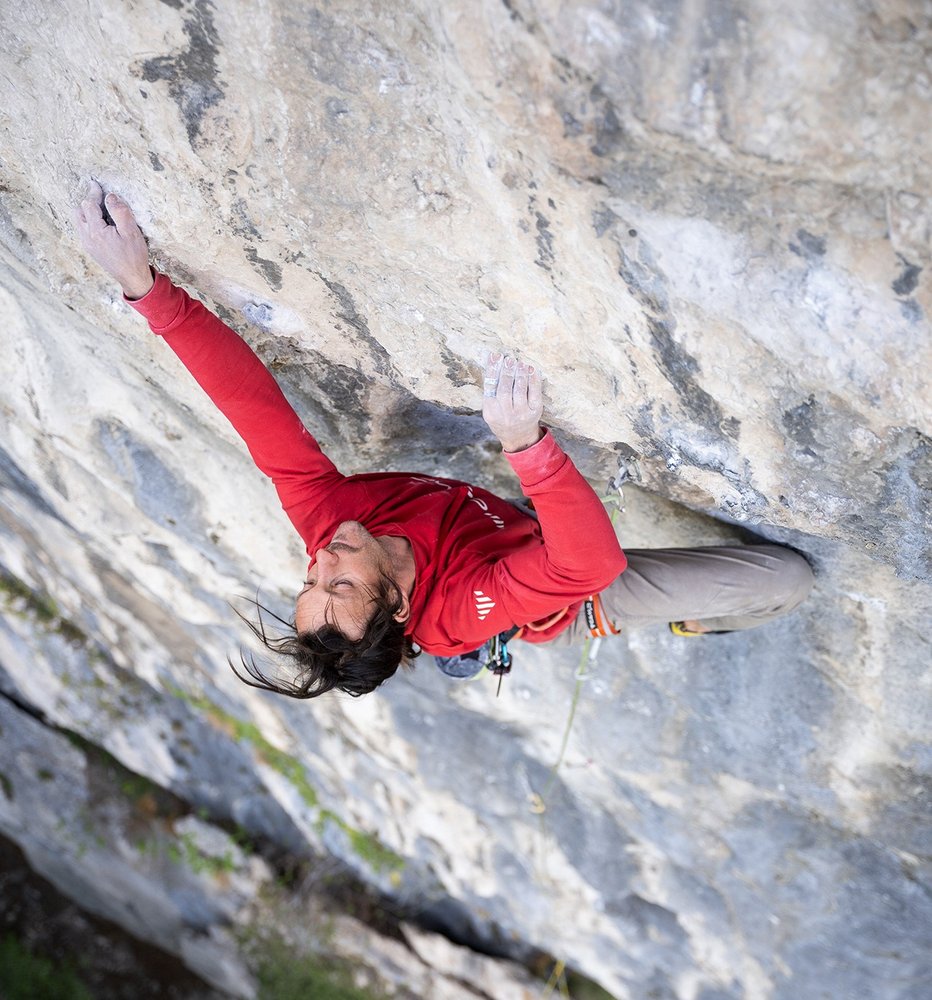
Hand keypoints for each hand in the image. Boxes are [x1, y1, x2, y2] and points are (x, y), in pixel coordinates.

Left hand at [72, 181, 153, 298]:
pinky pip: (83, 230)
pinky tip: (102, 223)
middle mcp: (87, 237)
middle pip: (78, 211)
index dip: (93, 193)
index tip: (96, 184)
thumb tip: (110, 197)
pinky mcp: (91, 249)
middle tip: (99, 196)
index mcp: (96, 231)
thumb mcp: (131, 231)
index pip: (89, 205)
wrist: (132, 278)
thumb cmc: (134, 256)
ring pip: (79, 221)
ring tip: (100, 209)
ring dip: (86, 212)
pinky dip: (88, 221)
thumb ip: (120, 212)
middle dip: (87, 202)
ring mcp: (88, 244)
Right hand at [481, 353, 543, 452]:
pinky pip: (534, 393)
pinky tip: (530, 370)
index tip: (496, 357)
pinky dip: (533, 380)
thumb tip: (493, 363)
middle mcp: (506, 415)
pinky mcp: (535, 411)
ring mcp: (522, 414)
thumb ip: (491, 391)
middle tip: (509, 359)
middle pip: (505, 389)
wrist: (518, 437)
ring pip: (520, 390)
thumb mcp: (491, 409)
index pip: (490, 388)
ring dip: (520, 374)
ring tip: (519, 363)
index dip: (493, 370)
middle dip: (507, 372)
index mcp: (491, 412)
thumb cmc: (501, 418)